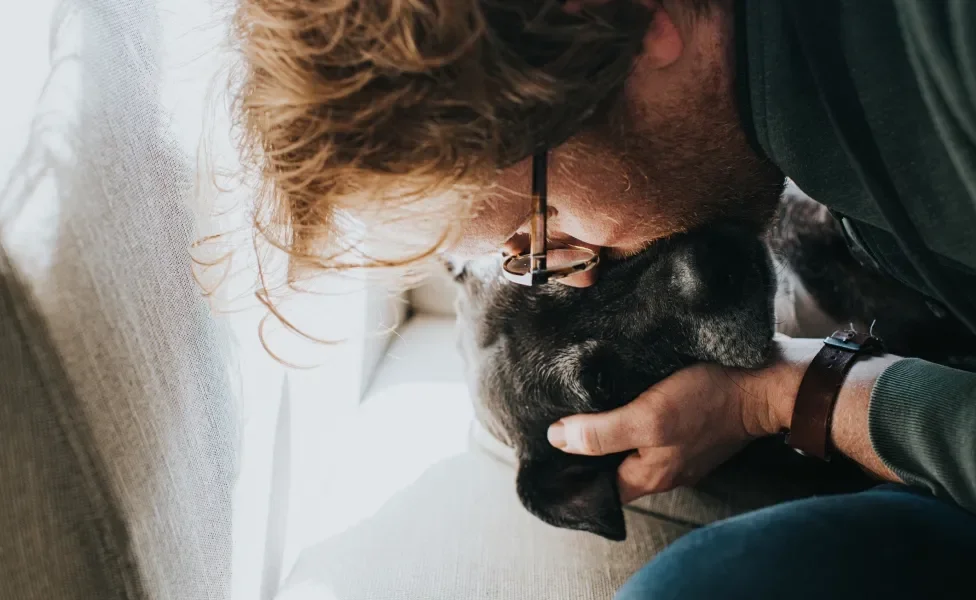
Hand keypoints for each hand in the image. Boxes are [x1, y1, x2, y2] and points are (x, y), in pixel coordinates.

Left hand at [546, 336, 829, 502]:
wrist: (764, 382)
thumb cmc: (707, 399)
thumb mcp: (647, 417)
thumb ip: (601, 434)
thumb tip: (555, 439)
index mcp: (648, 476)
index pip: (595, 486)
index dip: (569, 467)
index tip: (548, 440)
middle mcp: (661, 470)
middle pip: (610, 465)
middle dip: (585, 444)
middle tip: (560, 413)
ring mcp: (677, 450)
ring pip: (629, 446)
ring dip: (608, 427)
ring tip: (584, 400)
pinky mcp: (688, 427)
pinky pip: (650, 429)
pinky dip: (632, 415)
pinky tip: (620, 392)